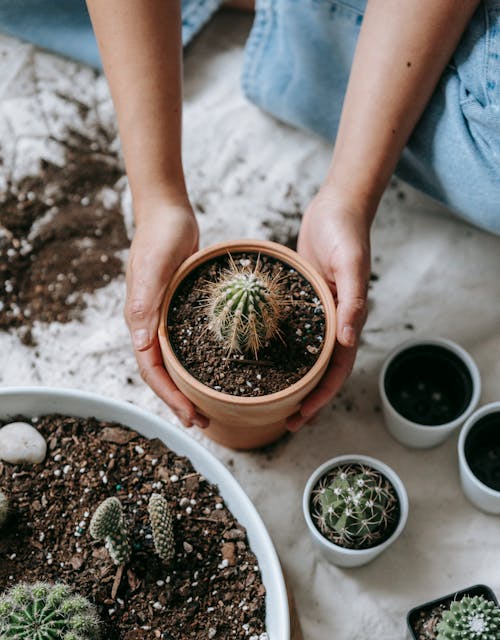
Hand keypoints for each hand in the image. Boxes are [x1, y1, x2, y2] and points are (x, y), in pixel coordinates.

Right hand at [125, 201, 208, 428]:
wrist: (168, 213)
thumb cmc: (160, 237)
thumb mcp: (152, 268)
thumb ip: (144, 304)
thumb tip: (141, 344)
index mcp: (140, 322)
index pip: (151, 371)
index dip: (169, 397)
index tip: (190, 416)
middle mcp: (150, 326)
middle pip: (162, 375)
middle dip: (179, 401)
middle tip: (203, 422)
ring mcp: (164, 319)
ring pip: (174, 363)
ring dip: (188, 387)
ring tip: (208, 406)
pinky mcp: (179, 311)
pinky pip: (186, 345)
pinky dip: (197, 363)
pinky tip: (216, 370)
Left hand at [287, 185, 370, 430]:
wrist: (337, 207)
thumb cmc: (346, 233)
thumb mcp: (351, 264)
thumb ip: (354, 301)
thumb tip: (351, 340)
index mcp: (347, 321)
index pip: (335, 371)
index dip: (319, 398)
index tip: (300, 418)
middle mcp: (333, 323)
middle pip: (319, 372)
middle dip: (304, 399)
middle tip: (282, 421)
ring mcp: (317, 314)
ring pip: (304, 356)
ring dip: (291, 380)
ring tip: (269, 400)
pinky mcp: (302, 301)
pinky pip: (291, 333)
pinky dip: (278, 350)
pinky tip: (258, 359)